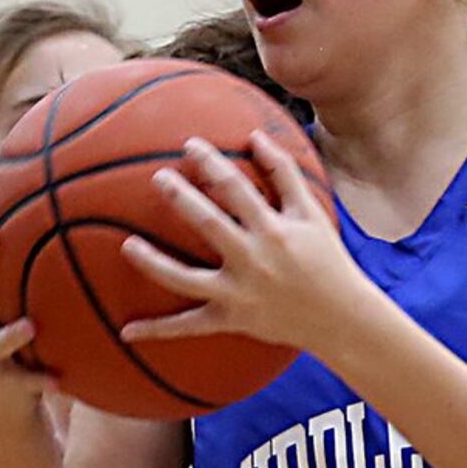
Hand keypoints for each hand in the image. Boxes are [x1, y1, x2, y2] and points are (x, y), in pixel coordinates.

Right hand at [0, 183, 56, 419]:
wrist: (2, 403)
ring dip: (10, 336)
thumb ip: (14, 265)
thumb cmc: (9, 339)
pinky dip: (41, 381)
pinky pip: (24, 383)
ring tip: (29, 326)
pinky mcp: (4, 386)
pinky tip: (61, 382)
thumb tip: (41, 206)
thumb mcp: (5, 300)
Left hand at [121, 131, 365, 361]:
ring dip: (154, 263)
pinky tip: (126, 331)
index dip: (210, 163)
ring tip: (127, 246)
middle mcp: (252, 259)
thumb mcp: (312, 213)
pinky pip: (189, 326)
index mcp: (272, 229)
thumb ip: (285, 173)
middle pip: (208, 223)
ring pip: (186, 278)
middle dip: (181, 198)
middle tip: (158, 178)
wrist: (341, 318)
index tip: (189, 145)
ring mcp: (238, 293)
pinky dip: (158, 331)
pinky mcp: (231, 319)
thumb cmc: (327, 260)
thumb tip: (256, 136)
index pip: (235, 187)